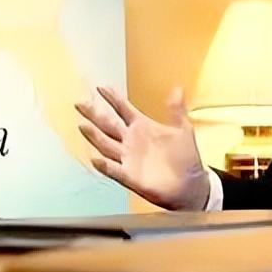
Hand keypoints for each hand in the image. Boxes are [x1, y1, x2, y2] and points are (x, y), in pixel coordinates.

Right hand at [75, 86, 209, 209]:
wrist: (190, 184)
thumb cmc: (185, 157)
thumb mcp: (183, 130)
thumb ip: (177, 111)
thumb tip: (178, 89)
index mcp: (141, 126)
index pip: (122, 108)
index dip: (112, 98)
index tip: (101, 87)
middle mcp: (130, 141)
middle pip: (108, 125)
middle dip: (94, 114)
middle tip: (80, 103)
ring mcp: (128, 158)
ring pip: (106, 145)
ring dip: (95, 136)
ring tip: (83, 126)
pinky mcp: (129, 176)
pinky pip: (114, 170)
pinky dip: (105, 165)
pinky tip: (96, 159)